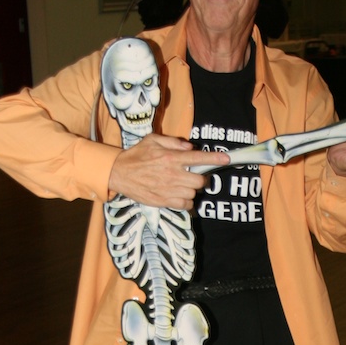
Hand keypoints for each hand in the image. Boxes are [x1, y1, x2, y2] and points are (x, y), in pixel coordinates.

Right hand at [108, 136, 229, 209]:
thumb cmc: (137, 155)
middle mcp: (172, 174)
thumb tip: (190, 147)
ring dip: (192, 189)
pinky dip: (187, 201)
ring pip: (193, 193)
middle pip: (200, 180)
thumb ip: (173, 142)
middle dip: (201, 178)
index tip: (226, 159)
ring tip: (184, 184)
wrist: (119, 173)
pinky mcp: (164, 201)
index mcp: (171, 158)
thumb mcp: (153, 140)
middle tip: (195, 175)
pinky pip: (185, 204)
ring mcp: (168, 189)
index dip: (215, 158)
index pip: (198, 158)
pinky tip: (180, 195)